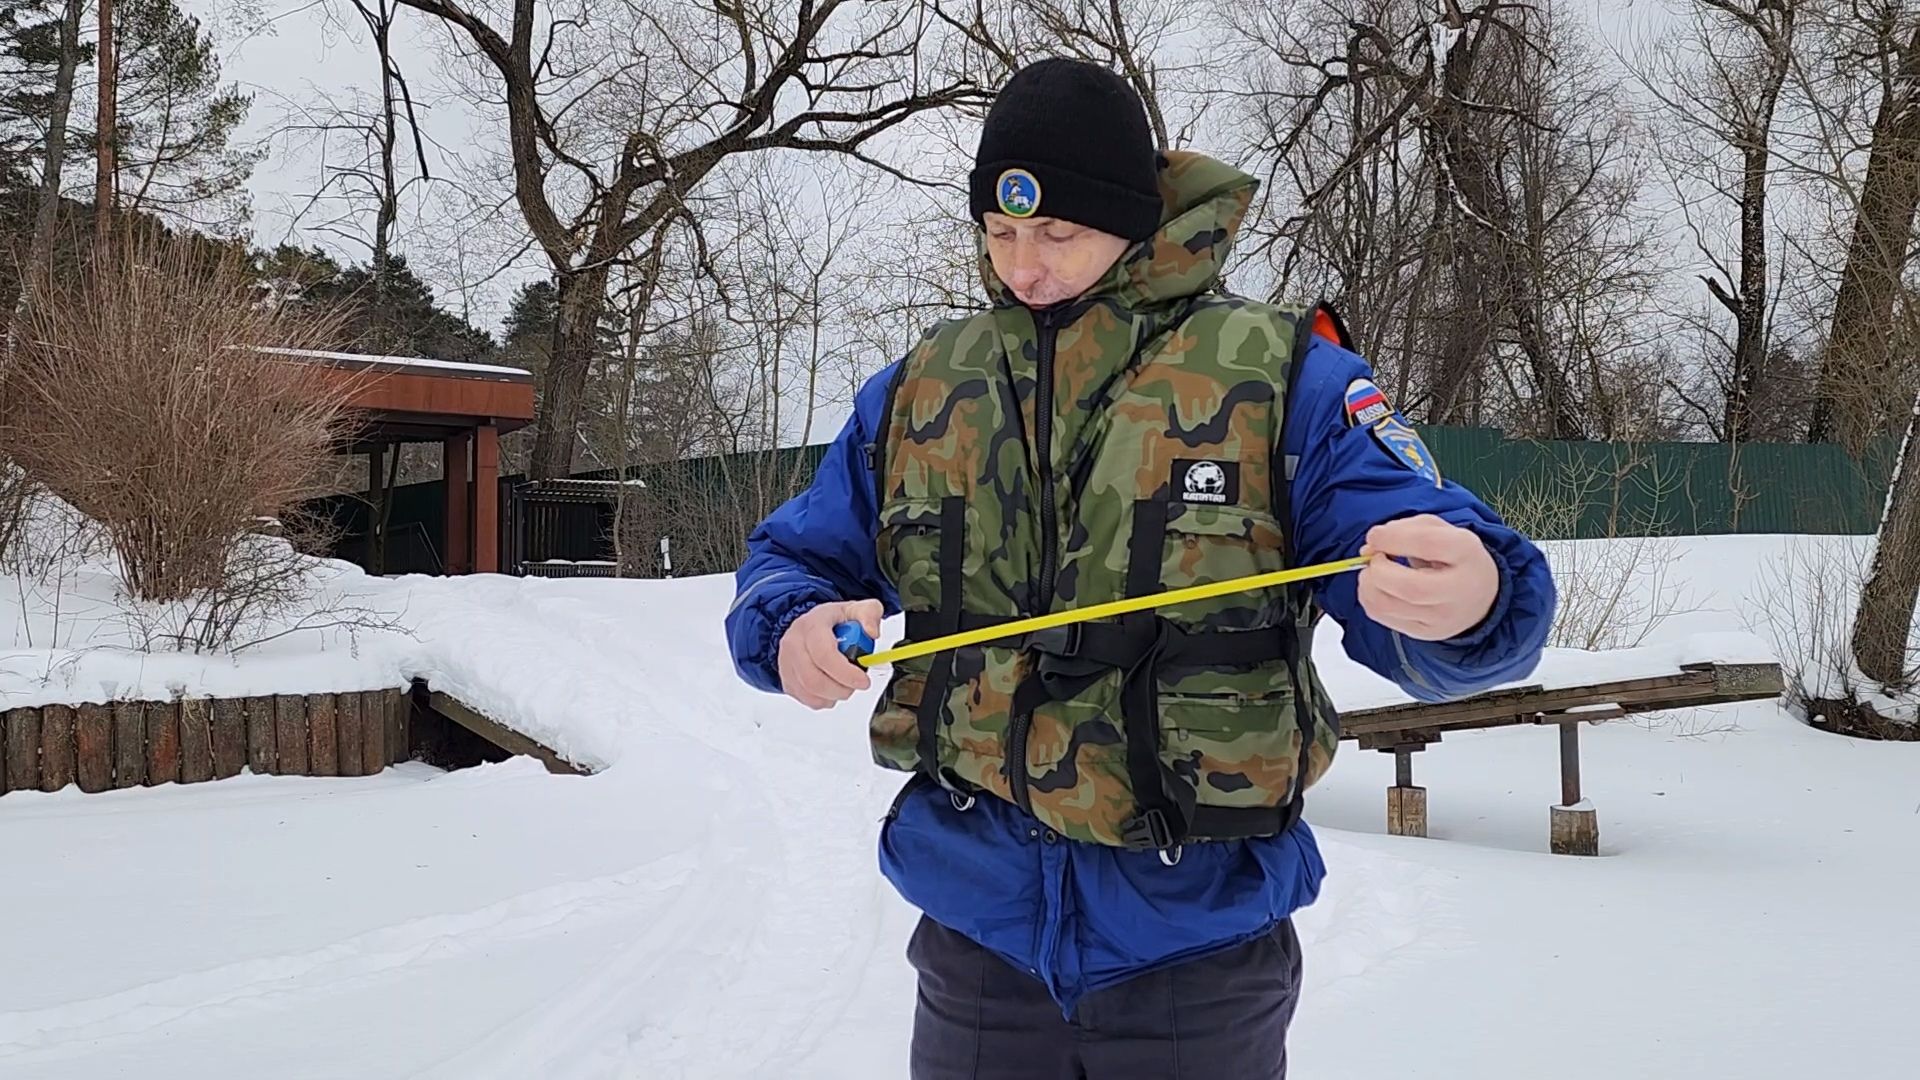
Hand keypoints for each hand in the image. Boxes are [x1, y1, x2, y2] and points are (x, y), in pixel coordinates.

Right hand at [778, 600, 883, 709]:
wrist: (808, 626)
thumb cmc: (832, 621)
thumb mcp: (855, 609)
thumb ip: (870, 614)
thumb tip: (872, 632)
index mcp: (811, 625)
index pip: (824, 654)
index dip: (846, 673)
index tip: (863, 680)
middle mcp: (794, 644)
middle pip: (814, 680)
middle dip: (842, 689)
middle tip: (856, 684)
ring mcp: (787, 664)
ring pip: (810, 693)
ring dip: (835, 695)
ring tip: (845, 684)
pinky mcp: (786, 680)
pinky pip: (807, 700)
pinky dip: (825, 700)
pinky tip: (832, 687)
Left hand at [1356, 515, 1498, 641]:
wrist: (1481, 596)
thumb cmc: (1454, 558)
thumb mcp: (1439, 530)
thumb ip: (1404, 529)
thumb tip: (1370, 545)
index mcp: (1465, 552)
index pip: (1426, 544)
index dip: (1392, 538)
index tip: (1375, 536)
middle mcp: (1457, 589)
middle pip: (1407, 586)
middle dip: (1377, 569)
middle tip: (1375, 558)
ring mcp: (1442, 616)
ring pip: (1387, 605)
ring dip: (1367, 585)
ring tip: (1374, 573)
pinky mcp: (1425, 631)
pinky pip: (1382, 617)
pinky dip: (1369, 599)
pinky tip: (1379, 588)